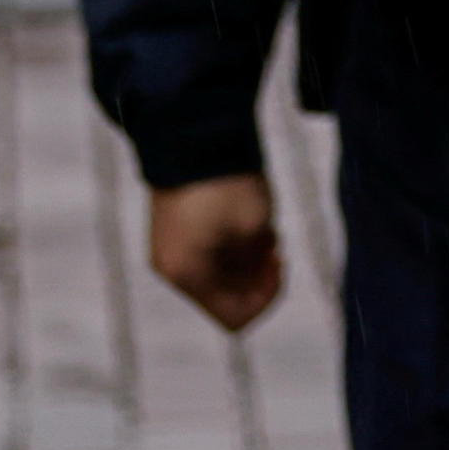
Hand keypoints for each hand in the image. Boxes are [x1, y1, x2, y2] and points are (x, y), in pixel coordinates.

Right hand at [147, 174, 282, 331]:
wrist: (192, 131)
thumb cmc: (226, 179)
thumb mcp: (255, 224)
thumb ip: (256, 261)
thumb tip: (252, 270)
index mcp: (188, 275)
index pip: (234, 318)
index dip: (266, 298)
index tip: (278, 262)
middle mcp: (172, 269)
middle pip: (226, 296)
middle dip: (257, 275)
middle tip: (273, 242)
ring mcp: (170, 250)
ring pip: (219, 274)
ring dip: (247, 258)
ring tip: (262, 225)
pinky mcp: (174, 231)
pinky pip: (208, 254)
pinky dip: (233, 244)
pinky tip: (249, 217)